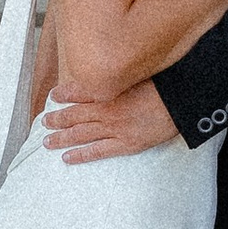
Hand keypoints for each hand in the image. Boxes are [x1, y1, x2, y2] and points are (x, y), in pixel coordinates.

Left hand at [42, 80, 182, 165]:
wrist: (183, 103)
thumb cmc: (165, 85)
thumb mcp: (142, 71)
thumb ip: (124, 73)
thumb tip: (110, 71)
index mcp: (112, 89)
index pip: (81, 90)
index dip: (65, 93)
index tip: (54, 95)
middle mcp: (108, 109)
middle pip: (75, 114)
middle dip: (58, 118)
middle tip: (44, 122)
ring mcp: (115, 128)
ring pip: (81, 134)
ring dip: (61, 138)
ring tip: (47, 141)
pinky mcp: (126, 144)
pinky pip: (98, 151)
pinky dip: (81, 155)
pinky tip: (67, 157)